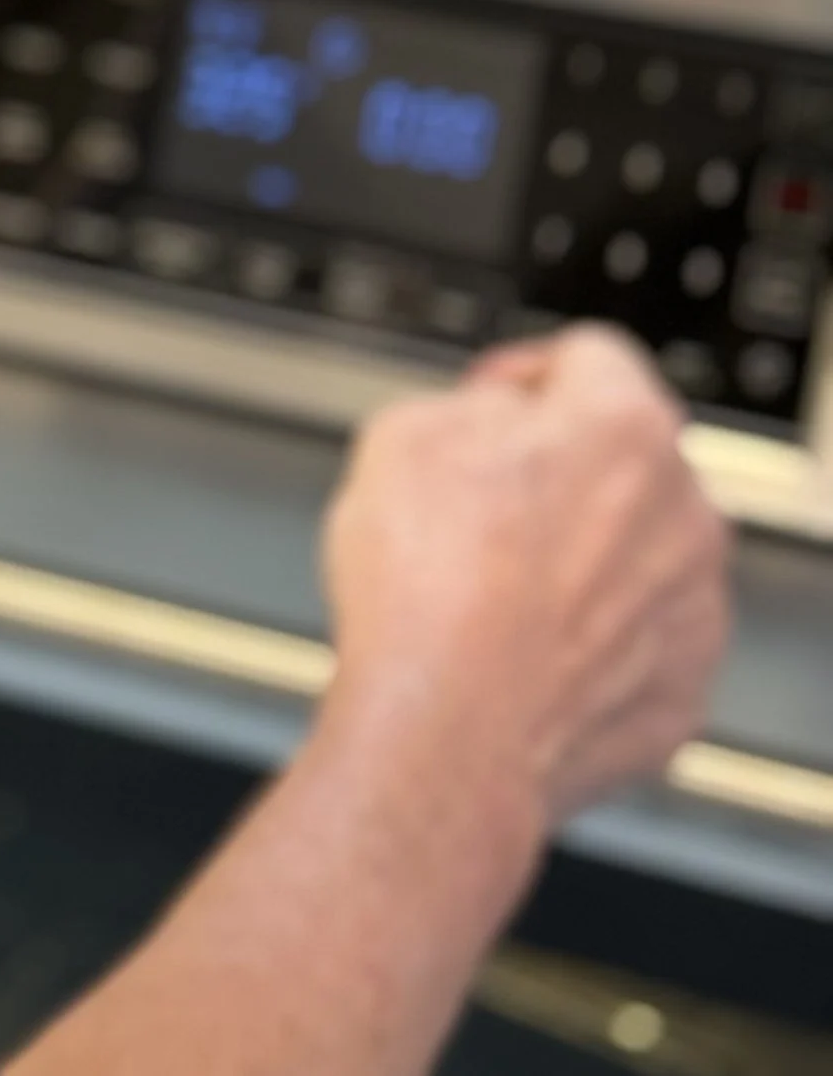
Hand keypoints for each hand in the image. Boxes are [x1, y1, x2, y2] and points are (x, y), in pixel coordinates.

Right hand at [321, 324, 731, 841]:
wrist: (444, 736)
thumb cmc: (425, 590)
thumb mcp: (403, 432)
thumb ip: (473, 406)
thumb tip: (497, 421)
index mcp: (623, 428)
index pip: (591, 357)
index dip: (525, 372)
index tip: (494, 400)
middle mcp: (682, 514)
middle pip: (627, 460)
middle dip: (562, 471)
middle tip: (485, 501)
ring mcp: (692, 611)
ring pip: (641, 555)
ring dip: (584, 558)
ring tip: (496, 589)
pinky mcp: (680, 693)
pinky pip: (641, 644)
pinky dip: (594, 642)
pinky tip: (525, 650)